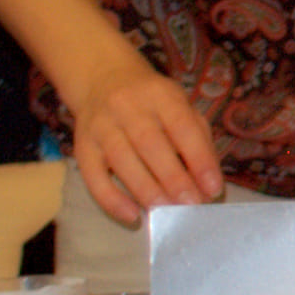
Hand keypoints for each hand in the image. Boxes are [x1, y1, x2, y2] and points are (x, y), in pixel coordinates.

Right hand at [59, 48, 220, 224]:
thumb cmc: (153, 103)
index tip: (213, 188)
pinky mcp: (81, 145)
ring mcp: (100, 126)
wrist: (103, 79)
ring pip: (122, 160)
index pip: (182, 126)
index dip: (199, 158)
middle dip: (173, 178)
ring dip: (146, 190)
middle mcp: (127, 107)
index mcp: (160, 95)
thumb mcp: (181, 107)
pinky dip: (111, 199)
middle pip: (150, 144)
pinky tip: (132, 215)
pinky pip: (93, 176)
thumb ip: (198, 140)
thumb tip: (208, 183)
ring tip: (167, 211)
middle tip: (191, 204)